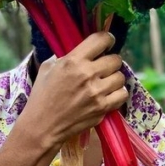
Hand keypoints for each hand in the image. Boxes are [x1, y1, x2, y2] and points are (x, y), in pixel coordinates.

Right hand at [22, 32, 127, 148]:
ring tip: (106, 82)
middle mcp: (88, 74)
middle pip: (115, 59)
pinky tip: (110, 94)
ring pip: (120, 77)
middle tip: (104, 67)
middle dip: (111, 61)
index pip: (101, 40)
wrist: (42, 126)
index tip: (107, 43)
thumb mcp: (47, 68)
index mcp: (73, 60)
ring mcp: (97, 92)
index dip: (107, 39)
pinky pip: (122, 94)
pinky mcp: (102, 108)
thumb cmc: (42, 96)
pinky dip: (118, 93)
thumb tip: (79, 51)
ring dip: (114, 78)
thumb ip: (64, 57)